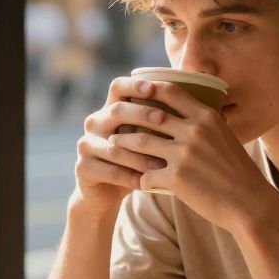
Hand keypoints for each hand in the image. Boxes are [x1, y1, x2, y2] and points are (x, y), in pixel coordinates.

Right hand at [73, 77, 172, 214]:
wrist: (107, 193)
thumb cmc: (135, 161)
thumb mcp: (146, 138)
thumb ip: (159, 122)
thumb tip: (195, 103)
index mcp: (110, 110)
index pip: (118, 87)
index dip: (134, 85)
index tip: (153, 88)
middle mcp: (95, 123)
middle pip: (116, 111)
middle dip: (141, 114)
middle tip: (163, 119)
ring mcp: (86, 145)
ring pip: (115, 146)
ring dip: (140, 155)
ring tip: (163, 162)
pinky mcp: (83, 168)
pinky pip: (110, 171)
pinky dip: (130, 177)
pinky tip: (148, 182)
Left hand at [110, 81, 278, 230]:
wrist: (250, 203)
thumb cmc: (238, 172)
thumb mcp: (225, 137)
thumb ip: (204, 124)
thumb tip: (184, 113)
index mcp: (207, 117)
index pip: (170, 91)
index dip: (148, 88)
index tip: (134, 92)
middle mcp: (194, 131)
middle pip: (148, 114)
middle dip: (127, 115)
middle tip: (113, 118)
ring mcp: (184, 154)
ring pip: (140, 142)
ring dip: (123, 143)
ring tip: (114, 144)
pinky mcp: (177, 179)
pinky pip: (145, 175)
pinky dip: (137, 178)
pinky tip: (134, 180)